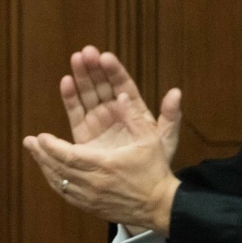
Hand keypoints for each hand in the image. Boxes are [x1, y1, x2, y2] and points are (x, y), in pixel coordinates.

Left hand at [24, 92, 181, 233]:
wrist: (160, 206)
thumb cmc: (154, 171)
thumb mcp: (150, 141)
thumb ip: (134, 117)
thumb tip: (121, 95)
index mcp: (106, 165)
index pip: (70, 156)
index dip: (52, 147)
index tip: (40, 136)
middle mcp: (94, 183)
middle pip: (59, 169)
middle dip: (41, 154)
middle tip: (29, 141)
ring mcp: (90, 197)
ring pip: (58, 182)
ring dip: (44, 166)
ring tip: (34, 152)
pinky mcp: (89, 207)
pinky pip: (65, 193)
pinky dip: (54, 180)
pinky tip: (48, 170)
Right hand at [60, 45, 181, 162]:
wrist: (135, 190)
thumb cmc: (154, 165)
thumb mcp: (165, 140)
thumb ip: (170, 117)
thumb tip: (175, 92)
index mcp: (134, 111)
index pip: (123, 85)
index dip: (114, 71)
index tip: (106, 57)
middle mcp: (114, 112)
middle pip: (102, 86)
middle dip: (94, 68)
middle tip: (86, 52)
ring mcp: (98, 121)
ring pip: (87, 94)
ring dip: (81, 77)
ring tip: (75, 59)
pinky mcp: (83, 134)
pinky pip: (75, 113)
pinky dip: (70, 97)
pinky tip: (66, 82)